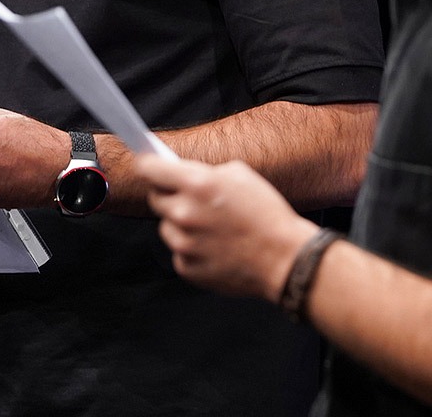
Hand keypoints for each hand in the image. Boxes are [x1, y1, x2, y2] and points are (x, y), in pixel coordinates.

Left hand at [139, 155, 317, 301]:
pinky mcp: (186, 267)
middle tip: (191, 198)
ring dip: (180, 224)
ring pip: (166, 226)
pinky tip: (215, 246)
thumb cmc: (266, 214)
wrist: (284, 259)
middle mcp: (184, 213)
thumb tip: (180, 172)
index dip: (147, 164)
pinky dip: (192, 248)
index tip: (146, 164)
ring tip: (211, 227)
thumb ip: (204, 172)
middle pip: (155, 198)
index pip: (149, 168)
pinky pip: (179, 251)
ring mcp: (183, 243)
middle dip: (169, 195)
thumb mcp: (240, 175)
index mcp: (197, 184)